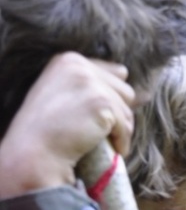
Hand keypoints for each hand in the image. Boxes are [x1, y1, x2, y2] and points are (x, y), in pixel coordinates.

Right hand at [0, 53, 135, 197]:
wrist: (35, 149)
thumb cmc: (47, 126)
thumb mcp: (61, 90)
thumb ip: (89, 78)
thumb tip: (125, 72)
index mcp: (68, 60)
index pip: (114, 74)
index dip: (111, 99)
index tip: (99, 116)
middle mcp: (79, 66)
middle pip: (125, 91)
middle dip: (119, 114)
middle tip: (101, 130)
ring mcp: (91, 83)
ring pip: (128, 110)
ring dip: (121, 130)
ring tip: (103, 140)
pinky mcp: (102, 103)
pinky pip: (126, 126)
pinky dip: (122, 141)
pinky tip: (113, 149)